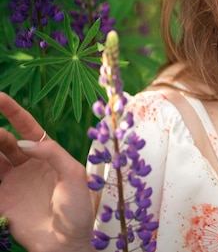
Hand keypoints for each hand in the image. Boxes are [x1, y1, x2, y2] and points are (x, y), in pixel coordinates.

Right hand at [0, 92, 93, 251]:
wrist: (66, 243)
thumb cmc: (78, 209)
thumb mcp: (75, 175)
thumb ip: (53, 154)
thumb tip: (24, 143)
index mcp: (48, 155)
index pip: (27, 127)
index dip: (12, 111)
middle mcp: (28, 165)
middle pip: (5, 140)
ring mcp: (13, 183)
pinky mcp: (2, 201)